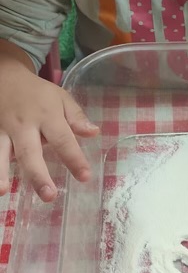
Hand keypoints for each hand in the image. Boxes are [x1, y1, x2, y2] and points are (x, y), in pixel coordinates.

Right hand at [0, 62, 98, 201]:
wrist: (5, 76)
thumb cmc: (37, 93)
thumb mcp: (61, 97)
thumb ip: (76, 117)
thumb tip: (94, 133)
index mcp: (46, 115)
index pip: (63, 139)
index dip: (74, 159)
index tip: (84, 177)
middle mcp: (24, 125)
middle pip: (30, 152)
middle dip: (38, 175)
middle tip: (48, 196)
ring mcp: (3, 130)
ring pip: (2, 153)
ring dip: (1, 172)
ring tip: (2, 191)